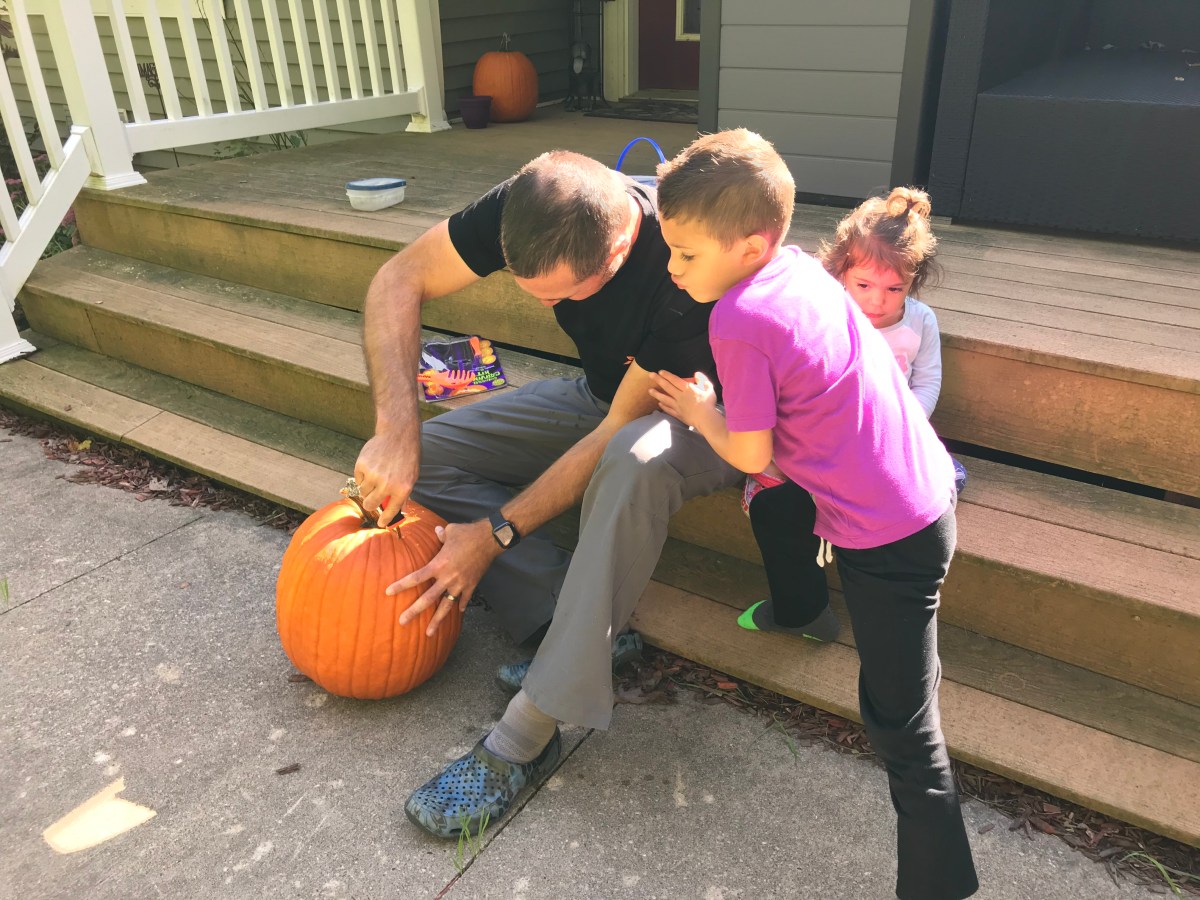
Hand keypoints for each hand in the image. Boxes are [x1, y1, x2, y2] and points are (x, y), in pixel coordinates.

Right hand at [354, 429, 419, 526]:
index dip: (384, 520)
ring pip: (363, 492)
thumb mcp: (412, 477)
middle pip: (370, 505)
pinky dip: (362, 476)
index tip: (380, 524)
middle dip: (371, 505)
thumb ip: (405, 494)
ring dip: (367, 488)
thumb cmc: (407, 456)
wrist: (398, 435)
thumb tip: (401, 511)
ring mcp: (373, 475)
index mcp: (401, 489)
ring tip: (375, 477)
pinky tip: (372, 466)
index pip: (390, 511)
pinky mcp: (362, 466)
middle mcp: (386, 484)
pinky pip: (358, 479)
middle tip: (372, 500)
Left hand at [389, 520, 497, 635]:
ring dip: (437, 620)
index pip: (416, 578)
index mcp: (438, 564)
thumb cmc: (468, 533)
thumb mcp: (450, 531)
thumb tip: (436, 531)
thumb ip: (440, 535)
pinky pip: (464, 599)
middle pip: (428, 598)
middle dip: (414, 611)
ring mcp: (460, 584)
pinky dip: (461, 606)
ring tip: (429, 633)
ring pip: (446, 606)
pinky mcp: (472, 585)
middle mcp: (447, 577)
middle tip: (402, 622)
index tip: (388, 592)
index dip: (401, 585)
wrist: (490, 539)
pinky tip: (458, 612)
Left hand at [648, 370, 715, 428]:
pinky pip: (669, 410)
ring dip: (657, 394)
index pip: (675, 380)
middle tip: (650, 375)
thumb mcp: (709, 389)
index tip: (660, 372)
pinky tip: (659, 404)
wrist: (706, 419)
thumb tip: (697, 374)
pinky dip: (663, 406)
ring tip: (650, 390)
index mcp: (688, 389)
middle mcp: (680, 396)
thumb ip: (703, 380)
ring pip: (665, 398)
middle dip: (658, 380)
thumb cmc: (708, 404)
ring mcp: (678, 406)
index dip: (667, 375)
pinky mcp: (678, 414)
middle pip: (667, 387)